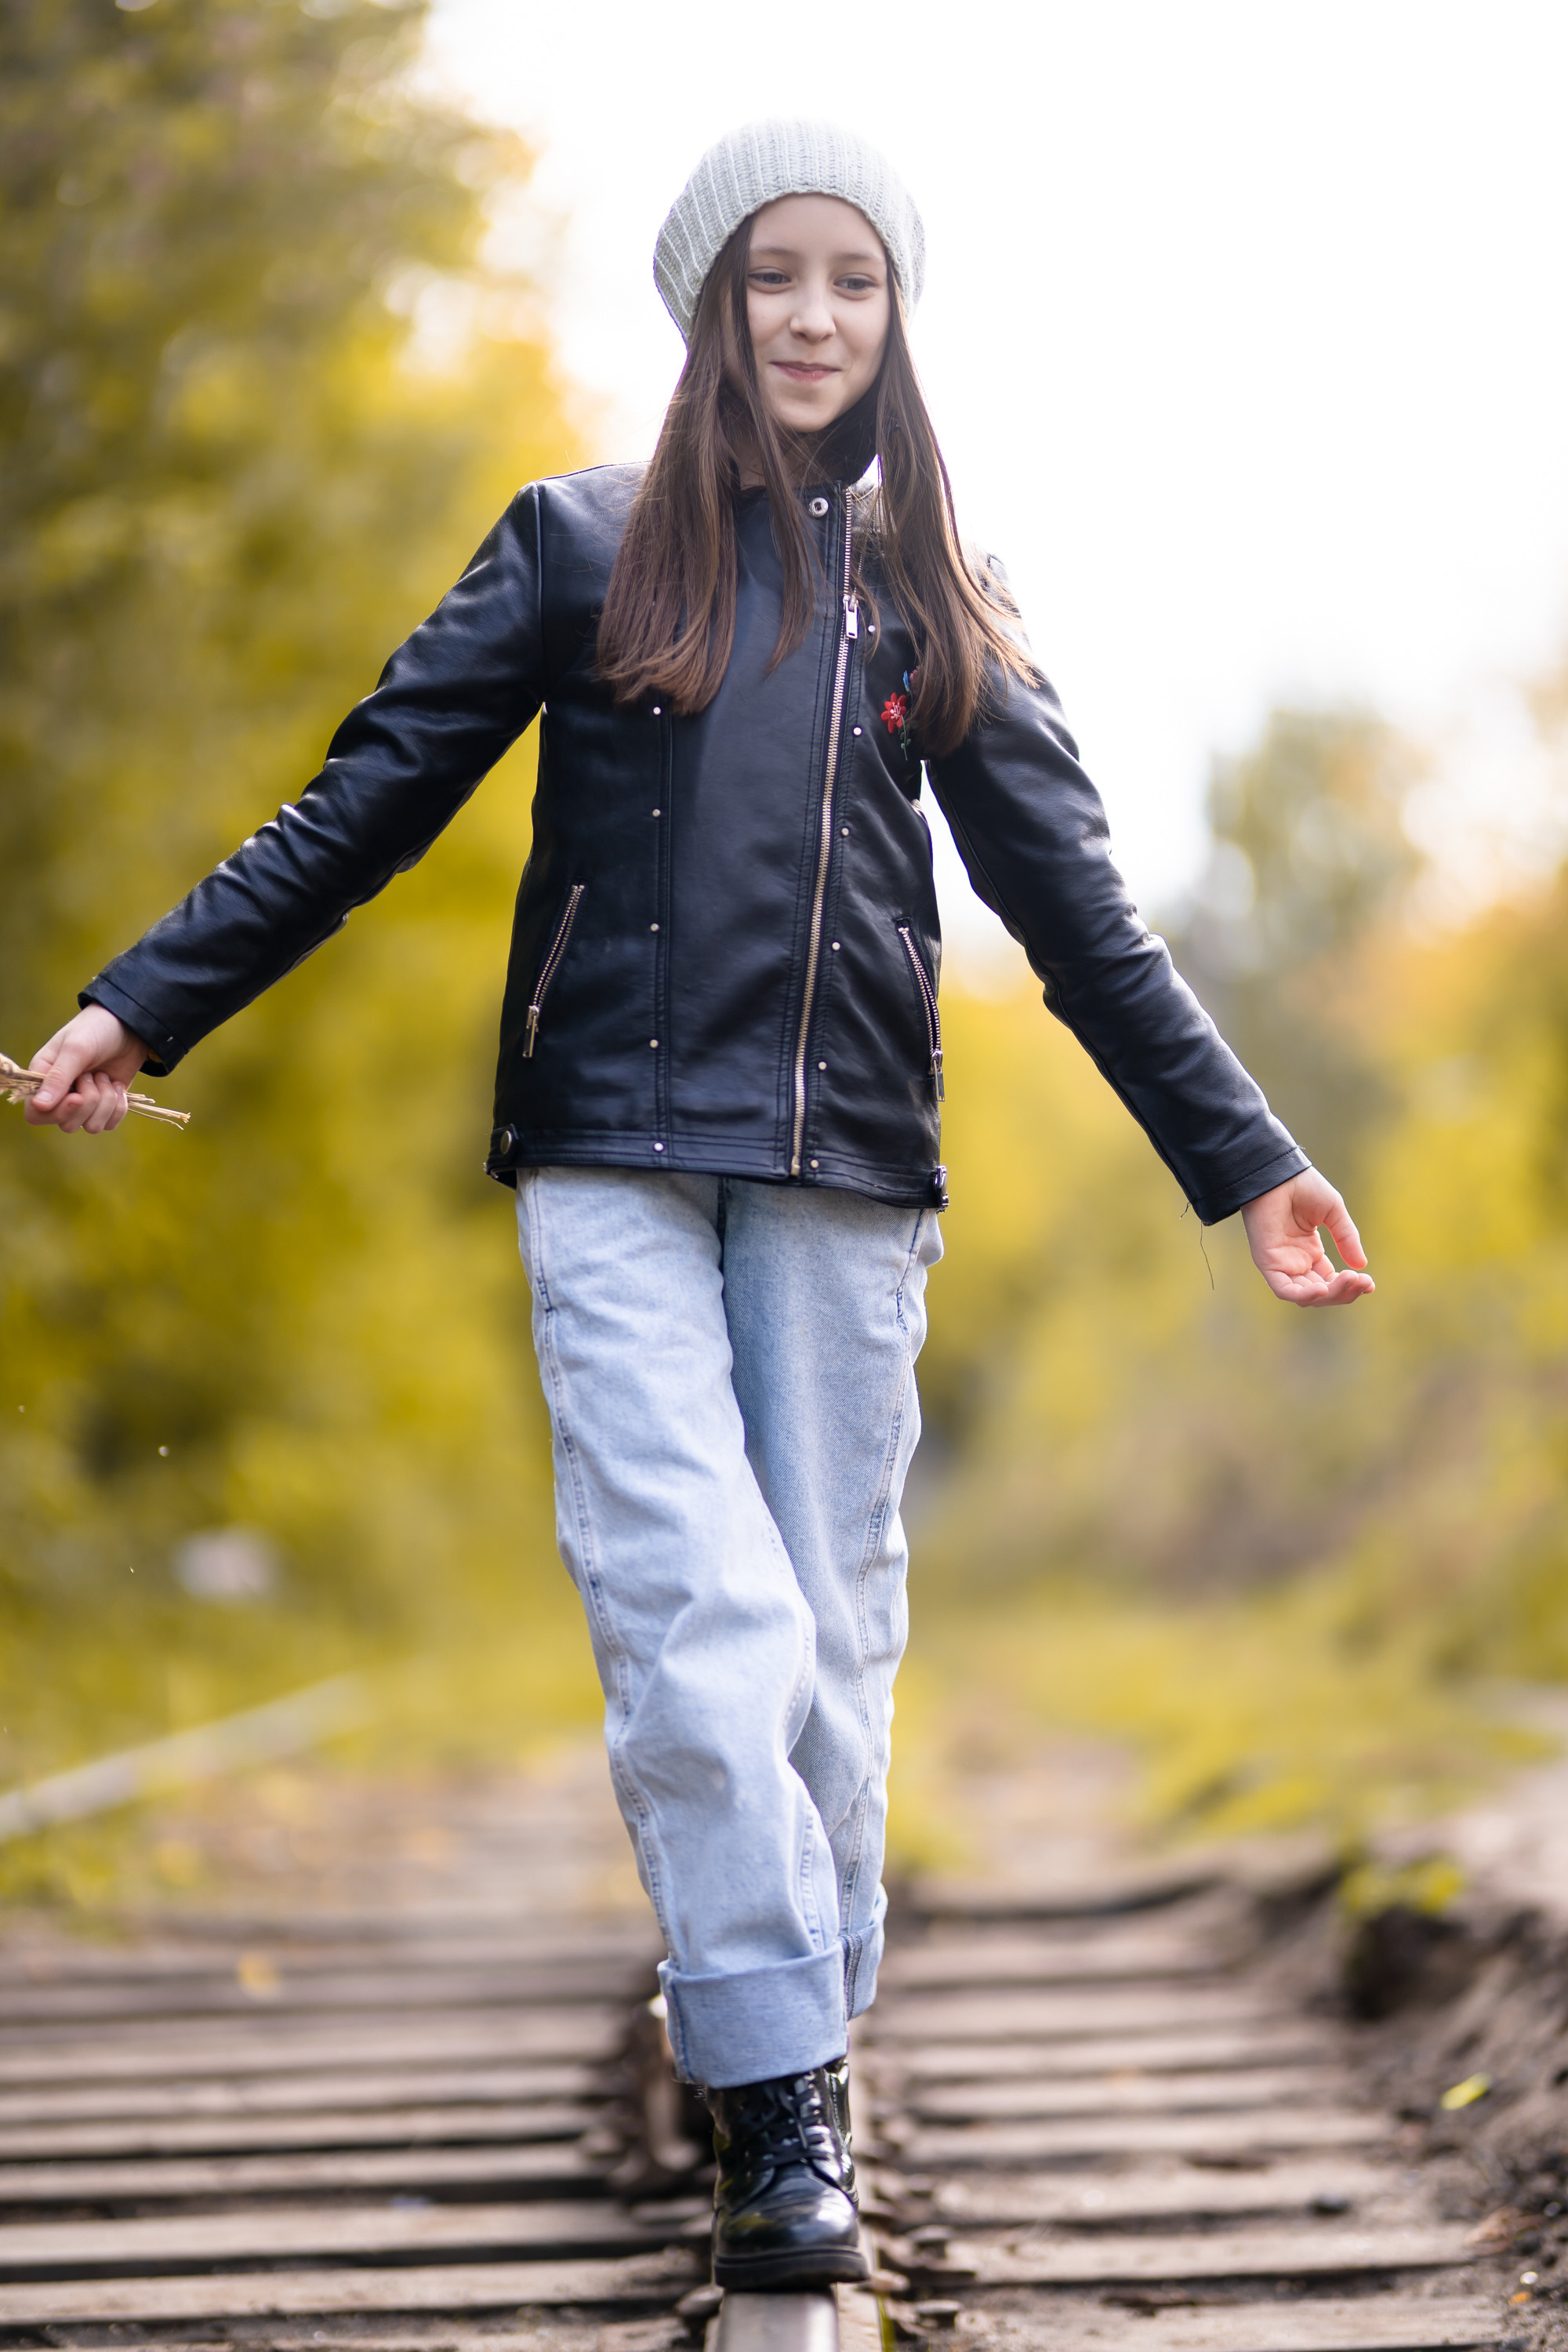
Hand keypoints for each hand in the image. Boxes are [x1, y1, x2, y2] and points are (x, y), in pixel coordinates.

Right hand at [25, 1007, 149, 1134]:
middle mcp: (60, 1095)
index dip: (57, 1112)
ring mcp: (84, 1103)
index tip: (77, 1096)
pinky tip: (118, 1086)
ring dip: (105, 1103)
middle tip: (93, 1075)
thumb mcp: (76, 1048)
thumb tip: (39, 1106)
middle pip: (66, 1124)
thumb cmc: (95, 1030)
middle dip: (88, 1102)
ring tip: (105, 1077)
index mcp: (43, 1079)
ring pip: (91, 1126)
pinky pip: (110, 1124)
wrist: (129, 1027)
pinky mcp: (105, 1106)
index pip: (36, 1114)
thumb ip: (58, 1077)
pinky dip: (118, 1107)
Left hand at [1240, 1169, 1374, 1306]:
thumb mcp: (1333, 1213)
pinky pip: (1284, 1290)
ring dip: (1330, 1294)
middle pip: (1321, 1292)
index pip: (1331, 1281)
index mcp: (1310, 1252)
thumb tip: (1361, 1266)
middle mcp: (1296, 1261)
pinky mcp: (1267, 1262)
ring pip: (1305, 1296)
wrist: (1279, 1173)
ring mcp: (1281, 1263)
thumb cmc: (1303, 1186)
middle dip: (1344, 1292)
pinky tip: (1322, 1289)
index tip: (1370, 1282)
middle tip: (1362, 1281)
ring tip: (1349, 1280)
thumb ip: (1346, 1238)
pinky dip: (1303, 1295)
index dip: (1350, 1286)